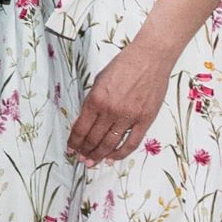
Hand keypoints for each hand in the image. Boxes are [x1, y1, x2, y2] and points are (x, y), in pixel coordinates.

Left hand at [68, 38, 173, 162]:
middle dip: (85, 152)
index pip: (81, 128)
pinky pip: (131, 142)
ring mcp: (129, 117)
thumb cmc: (123, 65)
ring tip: (92, 162)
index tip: (71, 149)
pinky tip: (112, 158)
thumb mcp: (99, 80)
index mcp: (96, 99)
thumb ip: (92, 101)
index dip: (74, 142)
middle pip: (94, 139)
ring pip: (110, 144)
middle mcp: (110, 111)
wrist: (150, 58)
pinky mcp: (145, 120)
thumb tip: (85, 121)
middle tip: (81, 160)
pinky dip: (120, 153)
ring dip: (99, 156)